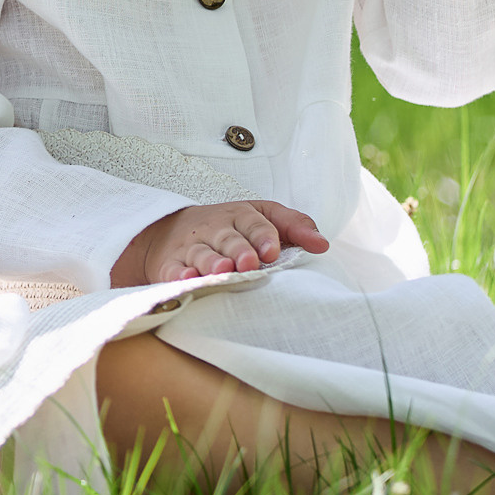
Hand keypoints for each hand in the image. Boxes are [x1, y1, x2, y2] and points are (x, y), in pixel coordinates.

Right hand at [111, 199, 330, 285]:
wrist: (172, 230)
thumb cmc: (229, 227)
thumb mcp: (261, 216)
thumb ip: (293, 226)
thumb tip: (323, 245)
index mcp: (239, 216)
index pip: (254, 223)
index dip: (264, 236)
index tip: (272, 252)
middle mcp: (215, 229)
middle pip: (228, 238)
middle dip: (239, 250)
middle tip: (249, 264)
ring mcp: (191, 247)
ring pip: (202, 253)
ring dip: (212, 262)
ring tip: (223, 271)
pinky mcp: (171, 264)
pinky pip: (174, 269)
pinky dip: (180, 274)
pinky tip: (188, 278)